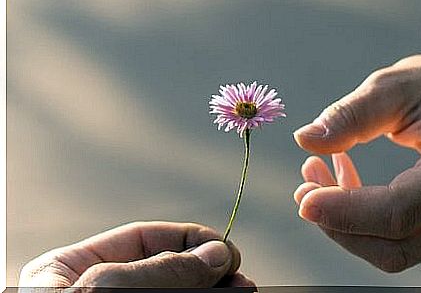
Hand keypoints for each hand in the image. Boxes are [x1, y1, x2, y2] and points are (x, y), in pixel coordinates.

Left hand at [19, 221, 254, 287]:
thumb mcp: (108, 290)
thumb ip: (162, 268)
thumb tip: (216, 253)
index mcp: (72, 269)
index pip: (141, 239)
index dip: (187, 238)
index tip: (224, 248)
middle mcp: (97, 291)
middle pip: (165, 268)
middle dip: (205, 268)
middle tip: (239, 275)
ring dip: (212, 291)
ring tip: (241, 291)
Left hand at [293, 45, 420, 272]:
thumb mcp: (395, 86)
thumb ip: (350, 114)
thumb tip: (304, 139)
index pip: (397, 211)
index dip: (344, 211)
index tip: (302, 197)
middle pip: (394, 246)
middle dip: (337, 223)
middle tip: (303, 185)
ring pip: (393, 252)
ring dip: (345, 223)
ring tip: (317, 173)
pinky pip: (399, 242)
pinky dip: (362, 222)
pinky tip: (345, 182)